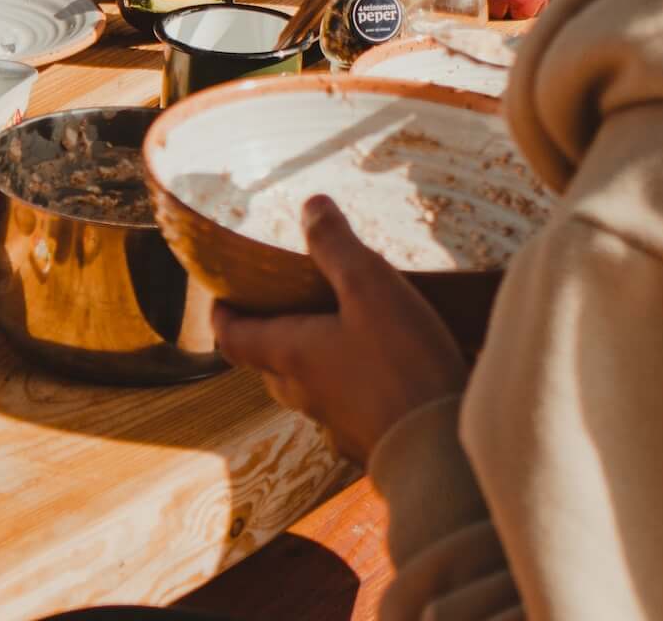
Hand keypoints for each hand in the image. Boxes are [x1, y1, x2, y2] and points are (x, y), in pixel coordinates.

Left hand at [212, 197, 467, 462]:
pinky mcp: (371, 442)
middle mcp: (306, 394)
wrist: (441, 455)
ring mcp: (338, 425)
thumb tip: (309, 207)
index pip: (234, 338)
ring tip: (334, 331)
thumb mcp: (370, 288)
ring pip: (307, 389)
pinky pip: (346, 409)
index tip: (221, 296)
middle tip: (280, 305)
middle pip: (268, 364)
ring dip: (309, 361)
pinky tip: (379, 373)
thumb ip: (336, 247)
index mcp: (292, 355)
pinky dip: (348, 386)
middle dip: (267, 335)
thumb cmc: (400, 365)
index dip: (223, 315)